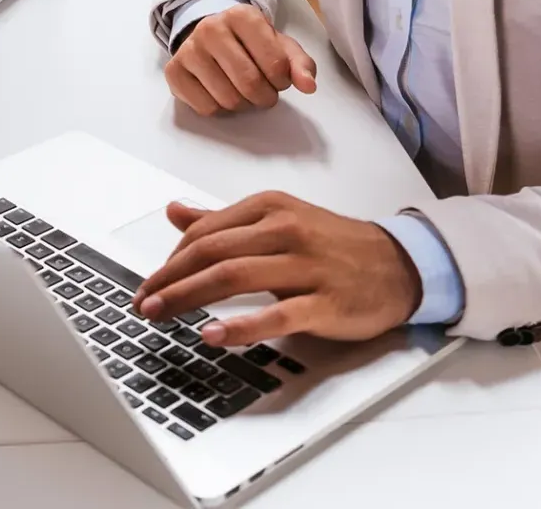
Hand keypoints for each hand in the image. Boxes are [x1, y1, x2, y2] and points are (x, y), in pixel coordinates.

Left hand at [133, 192, 421, 345]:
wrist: (397, 264)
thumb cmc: (333, 244)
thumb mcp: (277, 219)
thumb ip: (223, 220)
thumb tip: (175, 211)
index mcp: (270, 207)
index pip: (205, 230)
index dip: (171, 259)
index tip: (151, 283)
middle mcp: (285, 229)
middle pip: (212, 251)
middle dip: (169, 278)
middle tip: (143, 302)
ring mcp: (305, 264)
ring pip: (234, 275)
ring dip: (189, 296)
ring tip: (161, 313)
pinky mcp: (324, 301)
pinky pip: (276, 313)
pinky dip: (240, 325)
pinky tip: (212, 334)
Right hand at [166, 5, 316, 114]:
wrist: (212, 35)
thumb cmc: (251, 43)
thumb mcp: (280, 46)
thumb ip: (300, 64)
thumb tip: (308, 86)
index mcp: (242, 16)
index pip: (275, 64)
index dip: (282, 80)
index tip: (278, 77)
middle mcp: (211, 28)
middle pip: (249, 84)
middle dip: (264, 97)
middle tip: (264, 91)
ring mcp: (189, 49)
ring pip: (227, 99)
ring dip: (243, 104)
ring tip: (242, 89)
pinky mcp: (174, 71)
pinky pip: (205, 108)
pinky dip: (219, 108)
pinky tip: (219, 90)